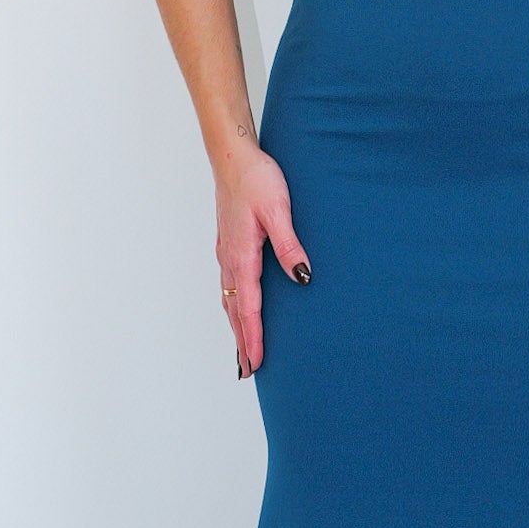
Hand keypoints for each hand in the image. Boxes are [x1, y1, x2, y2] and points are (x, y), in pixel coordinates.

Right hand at [214, 142, 308, 376]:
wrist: (232, 156)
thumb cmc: (257, 179)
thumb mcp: (278, 210)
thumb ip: (289, 245)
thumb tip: (302, 277)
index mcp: (241, 256)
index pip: (249, 307)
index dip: (253, 337)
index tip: (255, 363)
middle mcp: (229, 259)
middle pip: (235, 310)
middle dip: (241, 341)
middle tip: (247, 371)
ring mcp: (226, 252)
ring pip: (229, 299)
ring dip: (235, 326)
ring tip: (241, 350)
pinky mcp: (228, 243)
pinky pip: (228, 284)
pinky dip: (232, 306)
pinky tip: (237, 307)